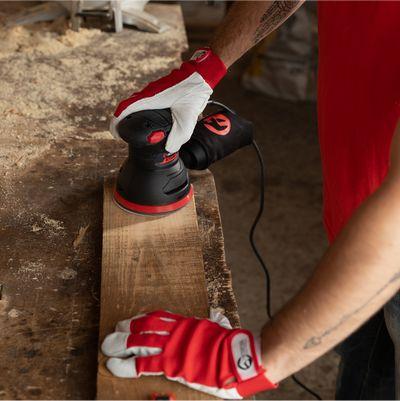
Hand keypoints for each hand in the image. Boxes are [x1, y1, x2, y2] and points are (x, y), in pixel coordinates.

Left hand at [101, 310, 276, 398]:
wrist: (236, 357)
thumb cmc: (230, 344)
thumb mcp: (220, 328)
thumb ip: (215, 322)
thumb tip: (218, 317)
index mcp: (185, 323)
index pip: (157, 318)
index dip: (140, 320)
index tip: (129, 322)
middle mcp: (174, 332)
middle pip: (143, 328)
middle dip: (126, 331)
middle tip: (113, 333)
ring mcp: (171, 347)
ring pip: (139, 343)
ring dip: (121, 344)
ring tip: (108, 346)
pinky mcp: (170, 365)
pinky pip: (143, 364)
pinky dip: (127, 365)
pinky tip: (114, 365)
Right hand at [110, 47, 225, 152]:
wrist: (201, 75)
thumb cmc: (192, 92)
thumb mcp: (187, 119)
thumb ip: (178, 136)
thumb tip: (169, 149)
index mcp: (149, 99)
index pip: (125, 109)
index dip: (116, 122)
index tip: (115, 134)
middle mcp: (148, 94)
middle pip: (127, 107)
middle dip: (123, 121)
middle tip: (124, 135)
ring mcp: (153, 91)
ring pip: (137, 104)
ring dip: (132, 116)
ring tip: (135, 130)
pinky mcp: (160, 92)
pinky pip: (145, 103)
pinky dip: (142, 112)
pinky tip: (151, 122)